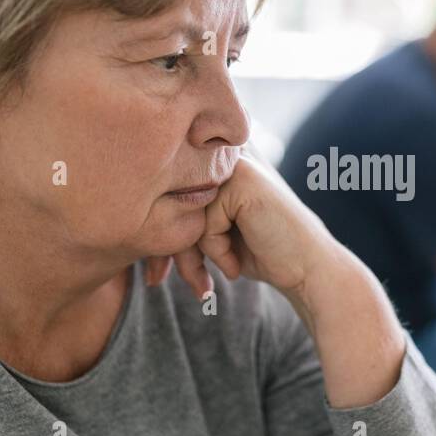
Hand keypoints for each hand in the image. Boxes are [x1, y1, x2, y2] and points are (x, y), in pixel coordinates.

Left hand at [145, 153, 342, 304]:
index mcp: (216, 160)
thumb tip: (129, 217)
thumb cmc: (260, 252)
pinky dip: (217, 251)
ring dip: (195, 252)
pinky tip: (237, 263)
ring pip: (184, 210)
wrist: (307, 269)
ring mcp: (236, 163)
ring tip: (212, 275)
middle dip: (169, 247)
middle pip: (171, 197)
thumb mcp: (212, 231)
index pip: (168, 190)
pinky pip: (205, 222)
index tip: (157, 274)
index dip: (160, 233)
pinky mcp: (244, 180)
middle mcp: (225, 154)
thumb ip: (181, 214)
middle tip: (172, 281)